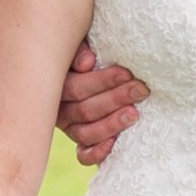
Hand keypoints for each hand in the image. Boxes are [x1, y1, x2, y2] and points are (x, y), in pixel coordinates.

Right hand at [56, 36, 146, 165]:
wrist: (91, 64)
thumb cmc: (88, 50)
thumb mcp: (80, 41)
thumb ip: (79, 48)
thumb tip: (86, 64)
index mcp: (54, 84)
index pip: (75, 88)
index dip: (101, 81)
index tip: (126, 73)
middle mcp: (59, 109)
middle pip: (84, 110)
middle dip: (115, 99)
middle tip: (140, 90)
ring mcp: (69, 127)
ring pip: (85, 133)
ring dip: (111, 124)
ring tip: (134, 114)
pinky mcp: (81, 142)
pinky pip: (84, 155)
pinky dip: (97, 152)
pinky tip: (114, 143)